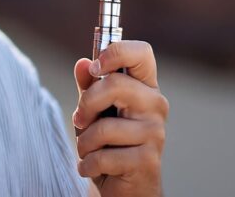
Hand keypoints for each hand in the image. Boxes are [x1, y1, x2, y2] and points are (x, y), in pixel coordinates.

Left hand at [73, 40, 167, 196]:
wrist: (128, 188)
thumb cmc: (110, 144)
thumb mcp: (95, 112)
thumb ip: (89, 87)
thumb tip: (82, 64)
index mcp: (145, 86)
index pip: (141, 53)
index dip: (116, 51)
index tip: (96, 66)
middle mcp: (156, 105)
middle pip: (115, 85)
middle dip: (86, 104)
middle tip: (79, 120)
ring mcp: (155, 132)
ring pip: (103, 127)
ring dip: (84, 143)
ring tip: (88, 151)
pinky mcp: (147, 160)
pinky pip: (103, 156)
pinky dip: (88, 165)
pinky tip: (93, 168)